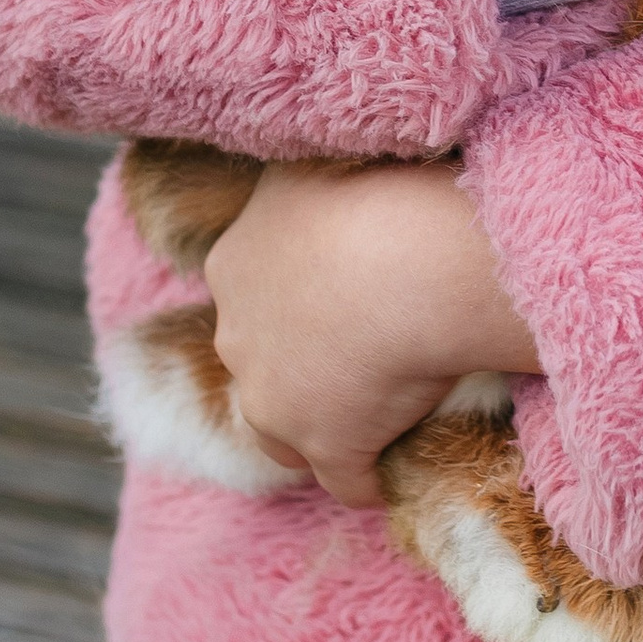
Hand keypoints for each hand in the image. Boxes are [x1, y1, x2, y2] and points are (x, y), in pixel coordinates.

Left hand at [204, 160, 539, 506]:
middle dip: (301, 363)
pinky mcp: (329, 447)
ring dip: (318, 430)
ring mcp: (277, 401)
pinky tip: (399, 466)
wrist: (409, 256)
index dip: (295, 295)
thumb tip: (303, 169)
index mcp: (233, 261)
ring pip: (284, 437)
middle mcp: (237, 336)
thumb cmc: (374, 188)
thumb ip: (296, 178)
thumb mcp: (315, 160)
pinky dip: (370, 477)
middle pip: (260, 363)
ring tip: (371, 416)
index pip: (250, 291)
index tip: (340, 291)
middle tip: (362, 346)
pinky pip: (348, 480)